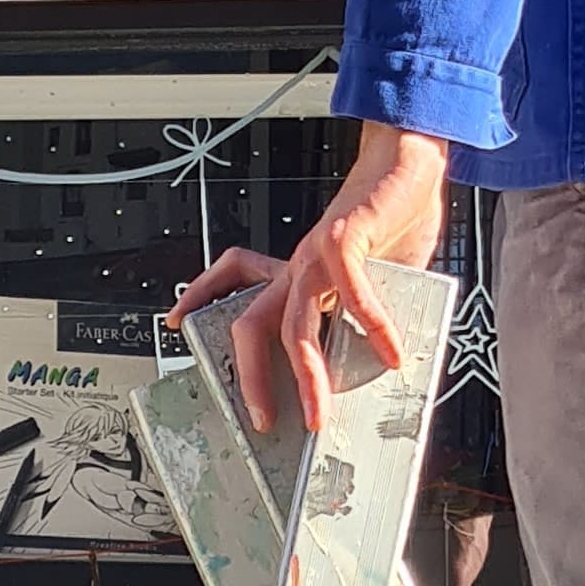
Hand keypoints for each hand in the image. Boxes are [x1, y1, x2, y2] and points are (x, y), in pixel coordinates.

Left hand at [166, 125, 449, 434]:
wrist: (409, 164)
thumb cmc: (390, 218)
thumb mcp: (374, 280)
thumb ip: (369, 322)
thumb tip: (385, 366)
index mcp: (297, 271)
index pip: (234, 277)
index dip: (199, 295)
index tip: (175, 320)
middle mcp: (297, 264)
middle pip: (251, 323)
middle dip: (250, 378)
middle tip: (262, 420)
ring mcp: (317, 254)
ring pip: (293, 324)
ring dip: (306, 376)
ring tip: (319, 414)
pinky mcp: (345, 240)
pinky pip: (349, 293)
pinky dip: (371, 326)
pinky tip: (390, 351)